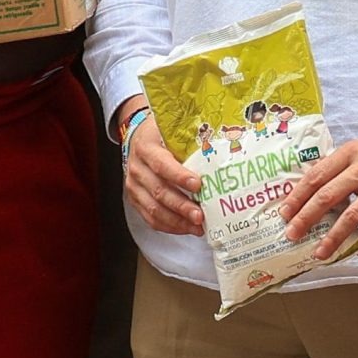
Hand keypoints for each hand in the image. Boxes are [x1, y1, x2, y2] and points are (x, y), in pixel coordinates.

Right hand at [120, 102, 204, 236]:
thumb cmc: (160, 133)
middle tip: (200, 216)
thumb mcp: (172, 129)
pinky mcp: (135, 199)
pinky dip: (169, 226)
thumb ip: (190, 138)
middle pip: (159, 191)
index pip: (162, 164)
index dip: (179, 176)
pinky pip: (150, 218)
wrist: (138, 138)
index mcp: (146, 147)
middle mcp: (137, 168)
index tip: (198, 185)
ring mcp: (134, 186)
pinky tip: (186, 228)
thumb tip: (223, 145)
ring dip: (177, 221)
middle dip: (181, 206)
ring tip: (198, 227)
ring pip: (154, 209)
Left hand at [281, 134, 357, 260]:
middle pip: (328, 196)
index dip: (298, 196)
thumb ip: (338, 168)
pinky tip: (356, 252)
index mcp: (348, 154)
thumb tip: (310, 194)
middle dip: (306, 218)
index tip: (284, 214)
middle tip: (292, 235)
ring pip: (351, 215)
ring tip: (319, 253)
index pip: (316, 175)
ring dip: (333, 238)